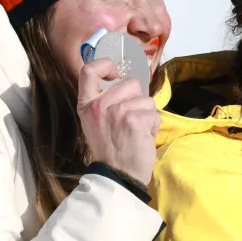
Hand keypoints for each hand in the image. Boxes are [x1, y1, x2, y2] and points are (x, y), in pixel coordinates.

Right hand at [77, 58, 159, 184]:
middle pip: (131, 82)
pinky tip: (142, 138)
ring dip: (147, 115)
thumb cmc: (110, 149)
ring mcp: (118, 112)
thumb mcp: (96, 122)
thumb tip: (125, 79)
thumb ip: (105, 101)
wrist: (117, 176)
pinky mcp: (135, 120)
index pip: (88, 70)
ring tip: (136, 131)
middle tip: (130, 120)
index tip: (115, 74)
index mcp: (87, 104)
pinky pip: (154, 114)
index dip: (105, 64)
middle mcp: (99, 105)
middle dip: (138, 99)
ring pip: (146, 99)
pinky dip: (153, 126)